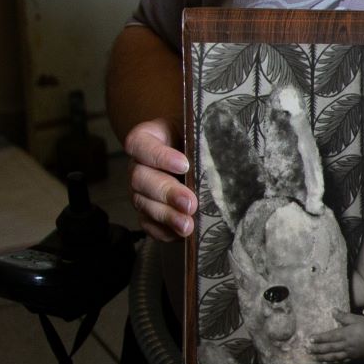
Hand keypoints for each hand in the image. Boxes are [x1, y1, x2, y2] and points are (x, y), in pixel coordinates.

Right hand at [124, 118, 195, 240]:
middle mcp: (139, 165)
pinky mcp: (148, 211)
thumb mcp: (198, 129)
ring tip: (187, 225)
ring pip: (143, 203)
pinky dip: (164, 231)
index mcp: (147, 139)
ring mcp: (140, 190)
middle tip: (190, 203)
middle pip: (140, 179)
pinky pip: (149, 224)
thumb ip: (202, 135)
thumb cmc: (197, 137)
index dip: (159, 156)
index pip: (139, 145)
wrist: (198, 154)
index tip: (185, 165)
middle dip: (167, 193)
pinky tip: (180, 234)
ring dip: (166, 216)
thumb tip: (223, 148)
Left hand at [306, 314, 363, 363]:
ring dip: (322, 356)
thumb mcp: (356, 319)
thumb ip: (343, 316)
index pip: (329, 336)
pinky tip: (327, 361)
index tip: (310, 338)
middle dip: (317, 349)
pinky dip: (332, 361)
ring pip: (333, 355)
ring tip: (314, 357)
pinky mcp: (353, 357)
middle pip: (329, 347)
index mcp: (346, 333)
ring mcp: (349, 352)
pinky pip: (341, 360)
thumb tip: (332, 311)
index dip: (319, 338)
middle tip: (307, 349)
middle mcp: (346, 344)